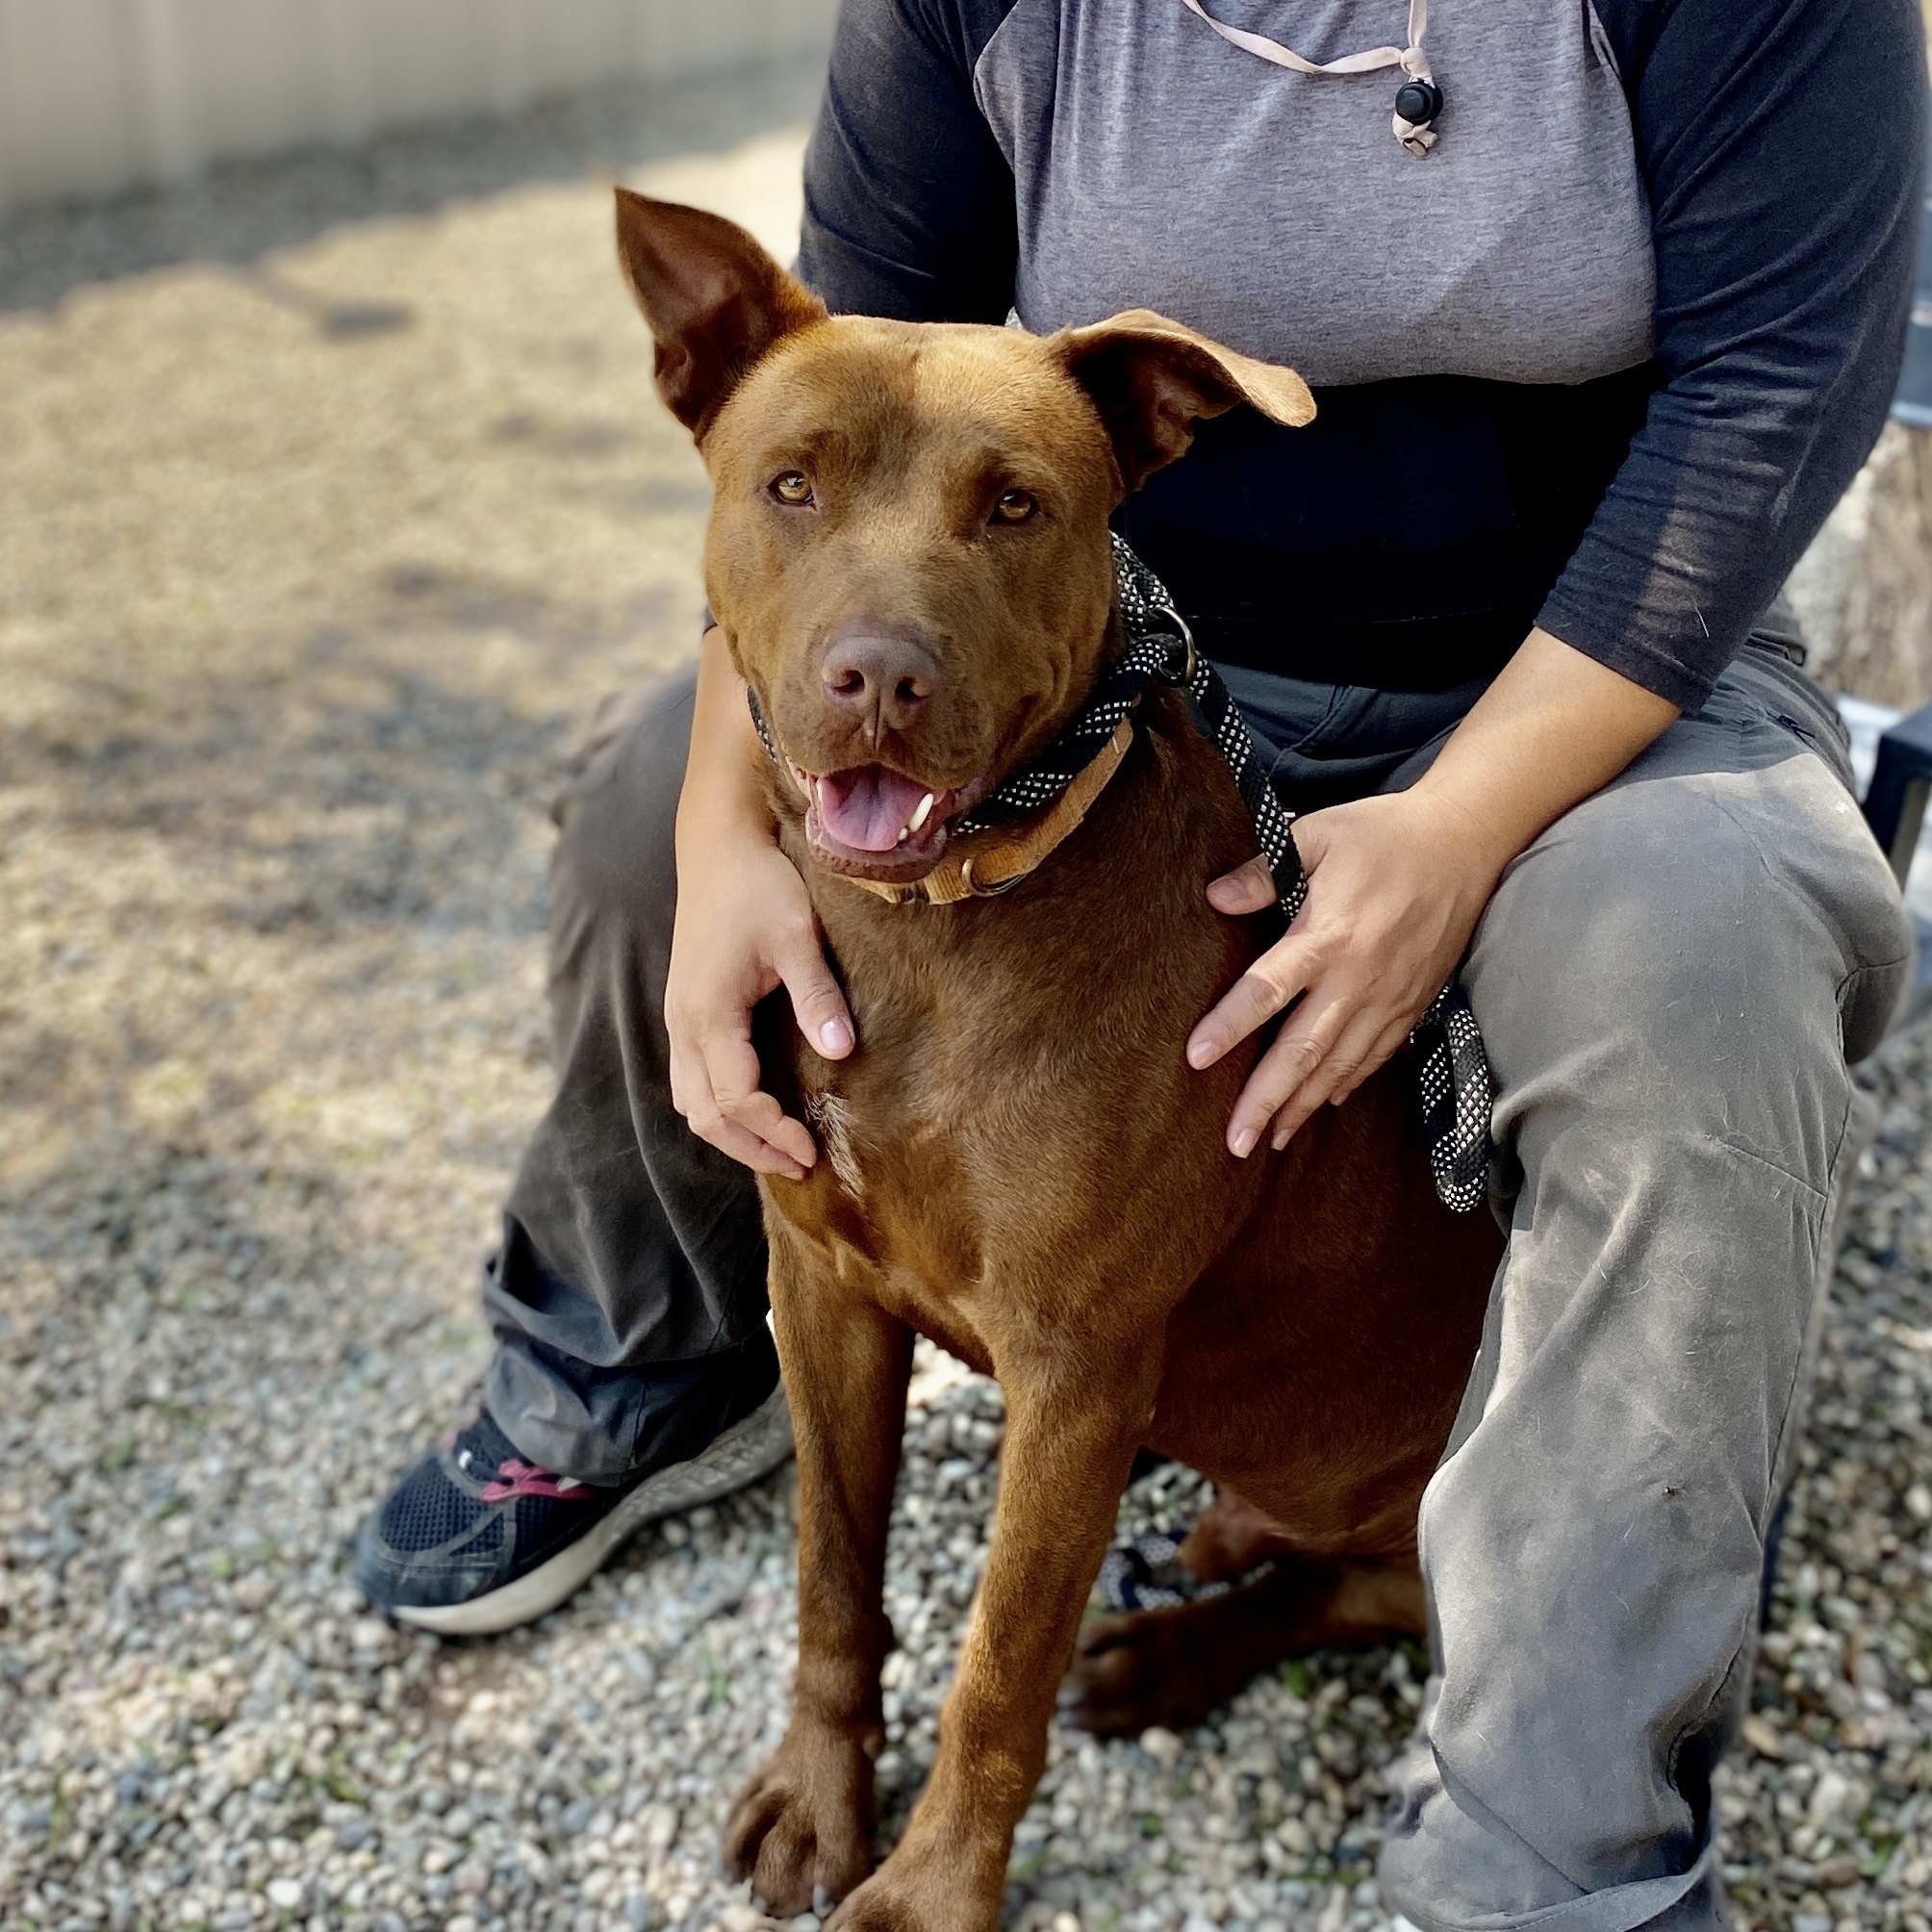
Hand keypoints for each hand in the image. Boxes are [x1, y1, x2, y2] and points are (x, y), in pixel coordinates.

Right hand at [665, 826, 854, 1181]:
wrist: (718, 847)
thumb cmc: (758, 885)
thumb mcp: (795, 937)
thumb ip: (816, 996)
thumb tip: (841, 1052)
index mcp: (708, 1012)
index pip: (735, 1099)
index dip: (773, 1132)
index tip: (813, 1149)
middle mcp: (683, 1024)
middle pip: (703, 1115)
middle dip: (750, 1148)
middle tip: (799, 1166)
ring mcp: (678, 1018)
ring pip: (690, 1101)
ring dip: (731, 1132)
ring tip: (778, 1148)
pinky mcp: (685, 1010)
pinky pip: (691, 1078)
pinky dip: (719, 1106)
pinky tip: (755, 1109)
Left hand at [1186, 788, 1502, 1156]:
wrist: (1464, 842)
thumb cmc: (1382, 834)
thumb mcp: (1316, 835)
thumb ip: (1265, 871)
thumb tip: (1215, 898)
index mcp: (1327, 935)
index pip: (1267, 991)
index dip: (1230, 1026)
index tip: (1197, 1059)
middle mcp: (1358, 978)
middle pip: (1303, 1051)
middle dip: (1267, 1100)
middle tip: (1235, 1143)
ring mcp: (1389, 997)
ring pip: (1341, 1065)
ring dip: (1304, 1106)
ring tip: (1272, 1140)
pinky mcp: (1414, 1002)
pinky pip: (1376, 1055)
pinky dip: (1348, 1083)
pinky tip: (1325, 1102)